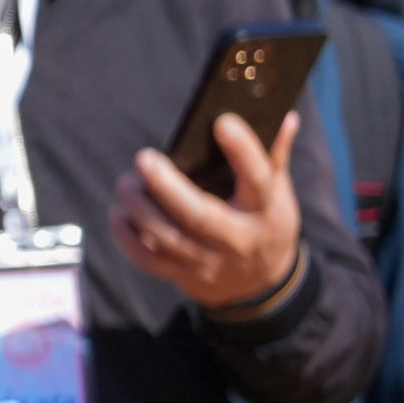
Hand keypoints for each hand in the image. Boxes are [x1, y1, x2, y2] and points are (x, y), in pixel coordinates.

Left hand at [114, 111, 305, 313]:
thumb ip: (275, 157)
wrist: (261, 284)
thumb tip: (284, 117)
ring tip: (127, 183)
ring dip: (140, 209)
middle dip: (167, 187)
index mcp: (265, 211)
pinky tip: (119, 215)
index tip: (222, 122)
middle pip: (199, 216)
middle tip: (144, 158)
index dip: (243, 151)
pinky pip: (150, 261)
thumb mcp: (279, 194)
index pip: (258, 180)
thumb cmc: (266, 224)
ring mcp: (209, 260)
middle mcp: (237, 238)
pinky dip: (128, 240)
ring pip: (167, 239)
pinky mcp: (185, 275)